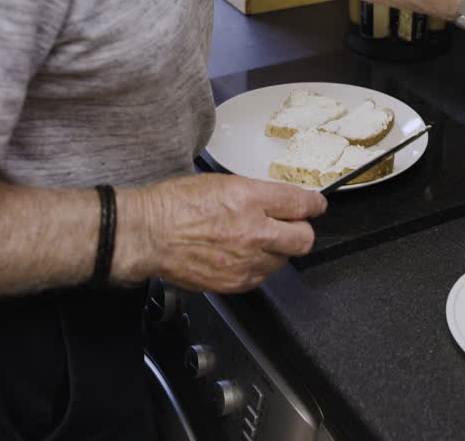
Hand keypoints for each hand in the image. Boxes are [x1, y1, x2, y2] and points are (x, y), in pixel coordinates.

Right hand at [115, 174, 326, 292]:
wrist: (148, 234)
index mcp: (249, 198)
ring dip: (275, 250)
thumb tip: (278, 202)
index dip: (314, 204)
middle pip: (304, 238)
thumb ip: (255, 194)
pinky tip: (239, 255)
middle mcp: (253, 230)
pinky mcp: (236, 281)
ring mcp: (246, 260)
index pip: (301, 203)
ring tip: (252, 241)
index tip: (316, 206)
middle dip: (301, 231)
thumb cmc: (174, 205)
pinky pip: (262, 276)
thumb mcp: (220, 183)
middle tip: (291, 227)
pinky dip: (256, 266)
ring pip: (283, 259)